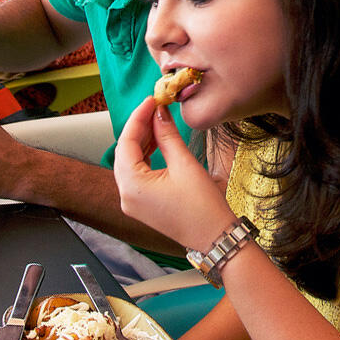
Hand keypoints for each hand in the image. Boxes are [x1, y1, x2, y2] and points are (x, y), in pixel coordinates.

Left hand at [114, 98, 234, 251]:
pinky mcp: (141, 204)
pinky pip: (136, 173)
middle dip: (139, 128)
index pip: (126, 142)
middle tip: (154, 108)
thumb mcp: (184, 164)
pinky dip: (145, 156)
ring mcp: (132, 202)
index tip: (150, 101)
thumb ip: (167, 135)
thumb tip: (159, 113)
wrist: (215, 238)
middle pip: (124, 152)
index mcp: (132, 186)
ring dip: (142, 141)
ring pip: (129, 162)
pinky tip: (156, 142)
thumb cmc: (202, 207)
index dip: (138, 118)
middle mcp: (126, 195)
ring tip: (157, 121)